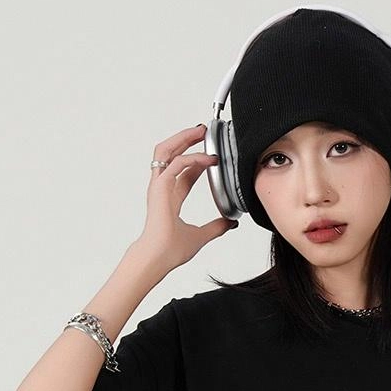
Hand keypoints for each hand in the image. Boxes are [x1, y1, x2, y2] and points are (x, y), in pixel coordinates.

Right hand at [134, 123, 237, 271]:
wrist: (158, 258)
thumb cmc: (170, 251)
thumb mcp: (201, 236)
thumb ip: (216, 227)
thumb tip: (231, 222)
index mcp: (169, 197)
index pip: (182, 171)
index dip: (196, 160)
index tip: (211, 154)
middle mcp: (162, 188)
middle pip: (171, 154)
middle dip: (186, 139)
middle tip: (203, 132)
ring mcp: (159, 186)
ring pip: (166, 151)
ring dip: (182, 138)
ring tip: (198, 131)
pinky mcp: (160, 188)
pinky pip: (176, 164)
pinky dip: (192, 158)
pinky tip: (207, 159)